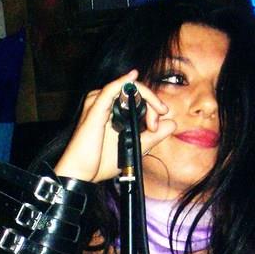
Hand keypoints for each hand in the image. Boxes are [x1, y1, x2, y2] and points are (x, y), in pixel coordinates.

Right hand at [55, 69, 175, 182]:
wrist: (81, 173)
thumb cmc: (101, 161)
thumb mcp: (135, 147)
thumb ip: (154, 136)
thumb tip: (172, 123)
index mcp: (113, 109)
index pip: (138, 97)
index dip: (152, 107)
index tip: (156, 127)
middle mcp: (105, 103)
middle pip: (135, 91)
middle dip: (151, 104)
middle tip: (155, 126)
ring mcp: (99, 103)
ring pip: (127, 88)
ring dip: (144, 99)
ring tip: (151, 123)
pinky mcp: (95, 108)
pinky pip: (111, 89)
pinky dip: (124, 83)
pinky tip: (133, 80)